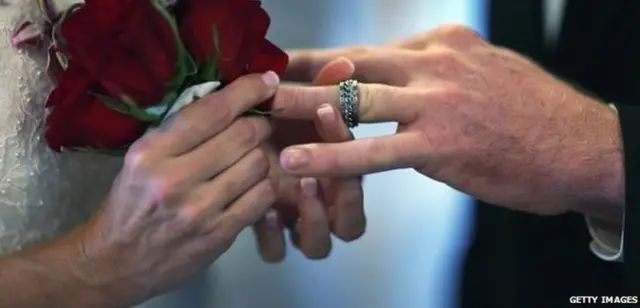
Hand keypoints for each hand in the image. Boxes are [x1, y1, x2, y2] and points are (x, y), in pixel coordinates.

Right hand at [75, 72, 277, 305]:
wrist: (115, 262)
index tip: (266, 81)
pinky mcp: (219, 235)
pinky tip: (255, 184)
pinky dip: (266, 184)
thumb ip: (180, 131)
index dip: (247, 91)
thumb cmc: (129, 203)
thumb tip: (229, 100)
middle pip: (243, 135)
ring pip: (258, 164)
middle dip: (260, 124)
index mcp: (152, 152)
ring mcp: (200, 209)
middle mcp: (175, 178)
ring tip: (252, 157)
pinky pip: (263, 197)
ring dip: (262, 155)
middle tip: (259, 125)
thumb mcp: (141, 158)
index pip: (212, 111)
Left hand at [253, 58, 365, 260]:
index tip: (327, 115)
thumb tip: (344, 63)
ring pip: (319, 246)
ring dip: (313, 221)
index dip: (352, 153)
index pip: (359, 177)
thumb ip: (321, 88)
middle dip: (342, 200)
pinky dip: (274, 237)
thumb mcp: (296, 106)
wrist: (229, 145)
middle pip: (350, 225)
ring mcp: (297, 225)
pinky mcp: (269, 237)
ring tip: (298, 188)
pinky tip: (264, 211)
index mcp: (340, 176)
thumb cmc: (274, 123)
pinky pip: (278, 252)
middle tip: (322, 171)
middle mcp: (325, 207)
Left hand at [272, 25, 623, 219]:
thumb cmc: (531, 113)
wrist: (583, 145)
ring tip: (258, 115)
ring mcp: (436, 103)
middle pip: (350, 64)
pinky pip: (375, 151)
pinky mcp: (442, 145)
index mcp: (441, 44)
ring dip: (301, 107)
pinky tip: (296, 162)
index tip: (286, 62)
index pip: (367, 50)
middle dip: (299, 72)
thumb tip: (399, 75)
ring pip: (354, 100)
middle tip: (254, 80)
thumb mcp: (482, 70)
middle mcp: (434, 64)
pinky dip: (331, 156)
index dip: (322, 58)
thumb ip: (437, 70)